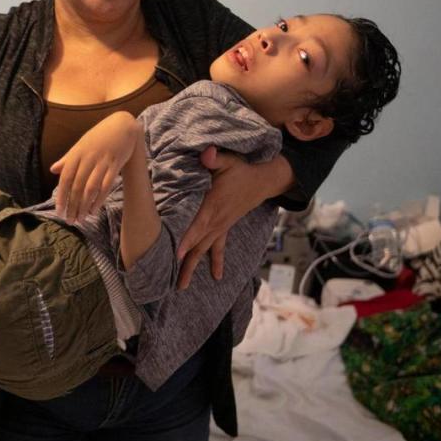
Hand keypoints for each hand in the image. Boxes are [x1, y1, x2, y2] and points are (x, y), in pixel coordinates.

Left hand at [49, 111, 139, 222]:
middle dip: (72, 205)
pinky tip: (93, 210)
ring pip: (90, 188)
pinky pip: (106, 186)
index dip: (62, 196)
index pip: (66, 178)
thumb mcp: (80, 144)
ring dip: (84, 205)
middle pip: (77, 186)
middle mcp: (88, 158)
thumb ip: (67, 159)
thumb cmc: (99, 136)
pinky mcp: (115, 165)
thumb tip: (53, 170)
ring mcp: (102, 162)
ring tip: (80, 218)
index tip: (59, 210)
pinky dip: (99, 200)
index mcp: (77, 154)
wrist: (122, 125)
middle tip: (70, 220)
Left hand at [176, 147, 291, 289]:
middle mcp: (217, 221)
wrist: (263, 181)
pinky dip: (216, 261)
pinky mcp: (225, 227)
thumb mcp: (228, 161)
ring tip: (183, 286)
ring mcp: (221, 226)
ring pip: (205, 250)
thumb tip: (206, 153)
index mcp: (213, 206)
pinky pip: (219, 247)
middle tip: (176, 284)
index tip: (178, 255)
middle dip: (187, 264)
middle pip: (199, 245)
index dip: (188, 239)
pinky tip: (216, 276)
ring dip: (195, 268)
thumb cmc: (242, 170)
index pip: (198, 225)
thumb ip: (215, 159)